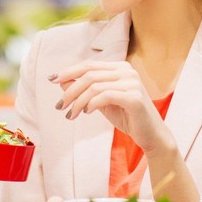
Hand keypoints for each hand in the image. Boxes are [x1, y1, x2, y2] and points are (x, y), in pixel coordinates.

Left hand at [51, 61, 170, 153]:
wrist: (150, 135)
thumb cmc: (126, 117)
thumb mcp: (100, 102)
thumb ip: (84, 90)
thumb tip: (61, 81)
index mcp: (119, 68)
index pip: (88, 65)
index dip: (68, 71)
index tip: (51, 80)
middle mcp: (127, 71)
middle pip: (89, 75)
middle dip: (70, 91)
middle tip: (60, 106)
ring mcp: (132, 82)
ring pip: (94, 86)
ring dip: (78, 102)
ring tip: (71, 115)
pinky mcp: (135, 97)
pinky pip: (105, 96)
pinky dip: (91, 104)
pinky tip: (86, 113)